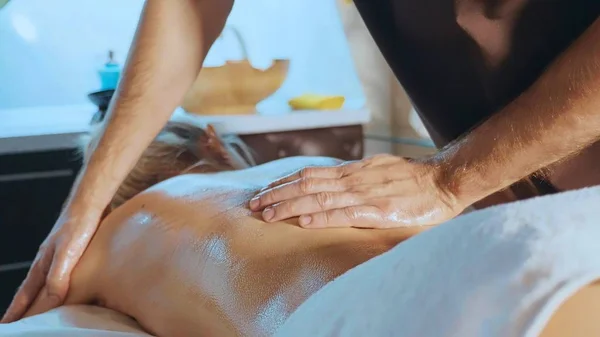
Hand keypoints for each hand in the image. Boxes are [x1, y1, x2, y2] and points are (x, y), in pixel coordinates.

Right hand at [1, 210, 100, 322]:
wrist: (91, 202)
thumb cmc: (77, 225)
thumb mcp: (67, 254)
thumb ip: (58, 278)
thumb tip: (51, 303)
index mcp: (41, 265)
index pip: (25, 295)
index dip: (16, 311)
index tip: (6, 325)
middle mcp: (48, 262)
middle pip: (33, 291)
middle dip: (25, 308)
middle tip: (20, 324)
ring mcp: (61, 256)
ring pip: (49, 283)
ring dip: (44, 298)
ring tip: (44, 312)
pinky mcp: (76, 252)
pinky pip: (66, 275)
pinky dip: (63, 286)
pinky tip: (72, 288)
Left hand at [249, 154, 468, 227]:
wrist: (443, 181)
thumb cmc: (412, 177)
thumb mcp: (378, 168)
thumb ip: (355, 176)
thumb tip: (332, 181)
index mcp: (352, 171)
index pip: (309, 174)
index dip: (284, 182)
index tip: (264, 190)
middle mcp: (353, 180)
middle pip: (306, 185)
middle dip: (276, 194)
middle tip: (253, 204)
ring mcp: (364, 195)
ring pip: (318, 199)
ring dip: (289, 207)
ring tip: (266, 214)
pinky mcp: (378, 211)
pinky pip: (344, 214)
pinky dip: (322, 218)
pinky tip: (303, 223)